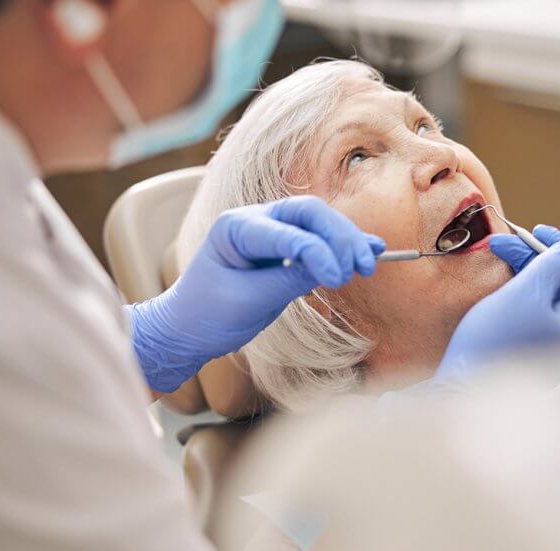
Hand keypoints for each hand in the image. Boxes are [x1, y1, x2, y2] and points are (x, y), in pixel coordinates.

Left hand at [128, 196, 384, 392]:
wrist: (187, 327)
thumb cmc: (207, 314)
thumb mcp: (248, 301)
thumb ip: (288, 281)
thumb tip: (332, 269)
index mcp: (236, 228)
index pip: (288, 233)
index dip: (318, 253)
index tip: (339, 279)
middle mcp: (255, 220)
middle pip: (309, 213)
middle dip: (340, 237)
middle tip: (361, 267)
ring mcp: (271, 230)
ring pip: (318, 222)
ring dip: (346, 241)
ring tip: (369, 263)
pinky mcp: (284, 247)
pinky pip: (318, 239)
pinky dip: (343, 245)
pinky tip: (371, 249)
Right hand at [436, 225, 559, 381]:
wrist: (463, 389)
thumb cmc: (495, 342)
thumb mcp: (527, 293)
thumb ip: (553, 265)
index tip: (538, 232)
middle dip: (535, 257)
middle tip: (504, 242)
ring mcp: (550, 344)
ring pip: (544, 295)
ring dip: (523, 270)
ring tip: (494, 254)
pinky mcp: (529, 349)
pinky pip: (531, 311)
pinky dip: (517, 291)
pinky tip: (499, 282)